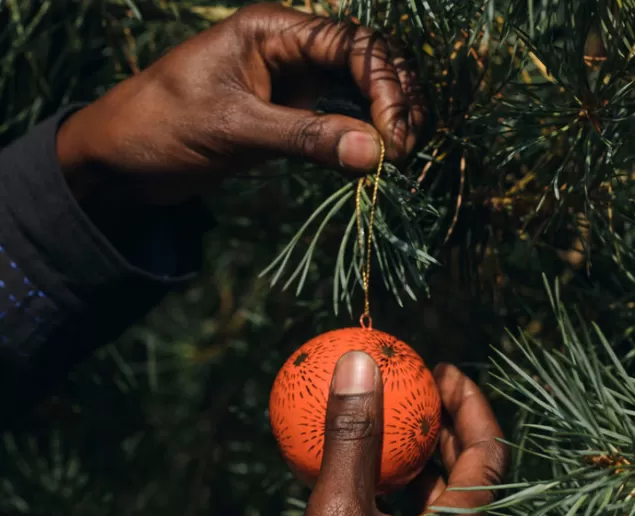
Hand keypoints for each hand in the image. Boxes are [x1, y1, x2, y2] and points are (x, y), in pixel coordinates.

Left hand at [57, 3, 423, 204]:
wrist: (121, 159)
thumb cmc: (161, 127)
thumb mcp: (234, 129)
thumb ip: (305, 138)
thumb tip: (376, 153)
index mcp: (273, 29)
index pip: (352, 44)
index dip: (385, 87)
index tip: (396, 137)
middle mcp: (288, 48)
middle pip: (366, 61)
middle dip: (395, 99)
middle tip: (407, 149)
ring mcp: (290, 83)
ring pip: (357, 90)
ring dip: (385, 117)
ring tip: (403, 155)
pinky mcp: (286, 116)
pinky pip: (337, 119)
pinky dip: (361, 137)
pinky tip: (377, 158)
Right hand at [248, 351, 506, 515]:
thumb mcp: (335, 515)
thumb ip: (352, 438)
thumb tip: (361, 363)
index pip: (490, 454)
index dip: (471, 403)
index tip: (438, 368)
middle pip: (465, 469)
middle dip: (444, 421)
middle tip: (412, 383)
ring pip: (430, 492)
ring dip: (411, 451)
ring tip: (380, 414)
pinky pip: (398, 513)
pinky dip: (380, 481)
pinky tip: (345, 462)